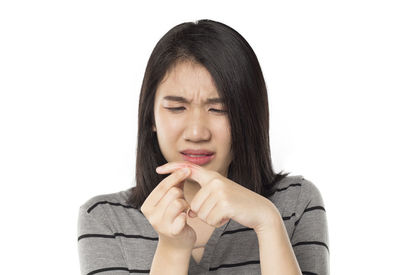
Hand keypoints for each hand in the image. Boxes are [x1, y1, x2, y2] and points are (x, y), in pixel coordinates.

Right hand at [140, 168, 196, 250]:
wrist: (176, 243)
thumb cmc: (174, 216)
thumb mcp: (170, 199)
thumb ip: (174, 183)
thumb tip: (182, 166)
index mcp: (147, 205)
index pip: (163, 185)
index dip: (176, 176)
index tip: (187, 169)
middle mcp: (151, 215)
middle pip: (173, 192)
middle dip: (181, 194)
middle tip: (182, 201)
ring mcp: (160, 224)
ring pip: (179, 202)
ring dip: (185, 204)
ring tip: (183, 210)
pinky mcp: (172, 232)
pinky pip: (183, 216)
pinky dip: (187, 215)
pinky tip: (185, 219)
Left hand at [156, 161, 280, 232]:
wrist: (258, 210)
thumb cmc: (236, 204)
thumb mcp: (219, 196)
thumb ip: (204, 199)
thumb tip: (190, 212)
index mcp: (212, 176)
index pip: (189, 169)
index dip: (173, 168)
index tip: (158, 169)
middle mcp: (214, 181)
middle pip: (193, 204)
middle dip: (204, 213)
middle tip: (220, 210)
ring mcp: (220, 190)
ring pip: (200, 213)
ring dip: (211, 218)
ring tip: (224, 212)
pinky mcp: (225, 203)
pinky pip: (209, 219)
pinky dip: (217, 222)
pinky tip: (228, 216)